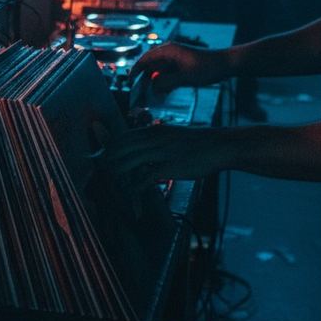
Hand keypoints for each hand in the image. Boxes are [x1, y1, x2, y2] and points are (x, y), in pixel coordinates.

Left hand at [102, 124, 227, 192]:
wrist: (218, 145)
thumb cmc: (194, 142)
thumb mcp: (170, 134)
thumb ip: (152, 138)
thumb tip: (137, 146)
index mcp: (153, 130)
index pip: (123, 137)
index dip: (110, 147)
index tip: (101, 156)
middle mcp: (154, 139)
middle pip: (122, 147)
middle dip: (109, 159)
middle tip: (102, 170)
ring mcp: (161, 152)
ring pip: (131, 161)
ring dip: (119, 171)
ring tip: (112, 180)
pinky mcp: (171, 167)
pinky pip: (147, 176)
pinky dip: (137, 184)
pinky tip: (132, 190)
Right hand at [130, 42, 230, 92]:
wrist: (226, 64)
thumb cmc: (207, 68)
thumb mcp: (185, 77)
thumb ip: (166, 82)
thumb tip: (152, 87)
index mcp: (168, 50)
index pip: (146, 59)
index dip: (136, 70)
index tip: (129, 81)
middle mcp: (169, 53)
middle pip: (151, 65)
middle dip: (145, 79)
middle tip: (139, 92)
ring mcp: (175, 59)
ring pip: (159, 71)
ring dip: (155, 82)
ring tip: (151, 95)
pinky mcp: (181, 65)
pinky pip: (167, 74)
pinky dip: (164, 83)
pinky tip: (164, 93)